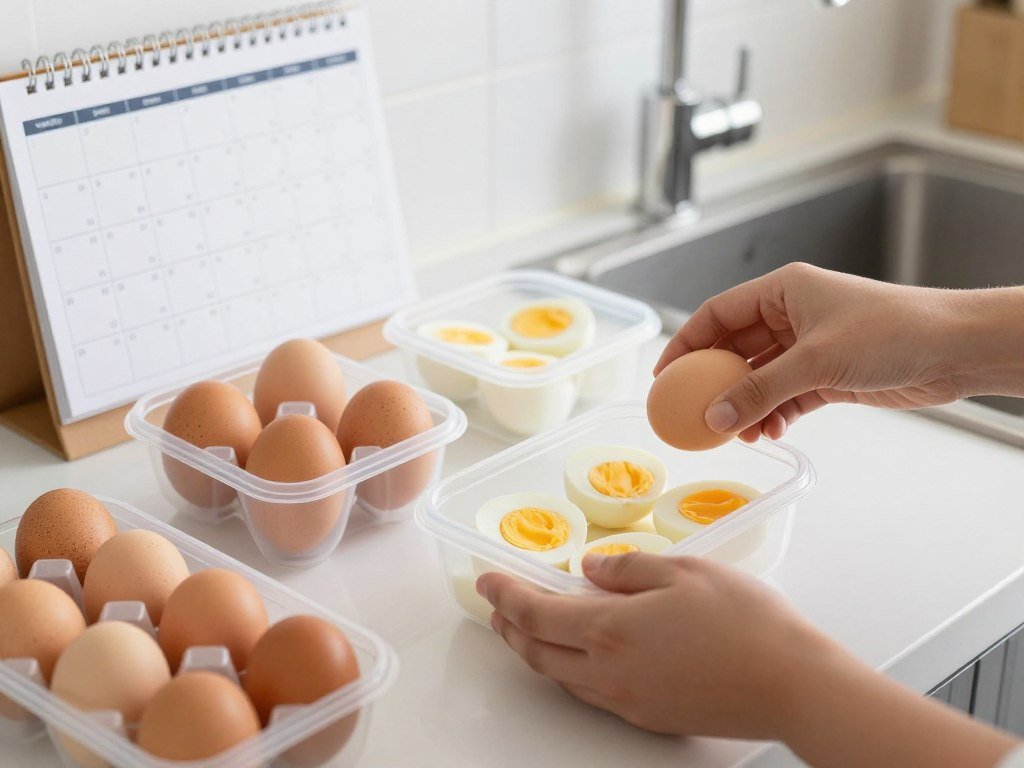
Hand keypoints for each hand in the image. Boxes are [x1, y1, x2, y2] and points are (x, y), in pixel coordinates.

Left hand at [478, 553, 1019, 767]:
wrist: (792, 684)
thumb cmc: (745, 621)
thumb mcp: (684, 571)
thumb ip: (627, 569)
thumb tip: (591, 568)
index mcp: (610, 628)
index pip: (535, 613)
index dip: (504, 595)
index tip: (486, 580)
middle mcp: (607, 672)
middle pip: (537, 652)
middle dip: (509, 627)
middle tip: (498, 606)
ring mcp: (626, 700)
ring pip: (561, 677)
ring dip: (535, 651)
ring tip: (527, 629)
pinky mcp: (648, 717)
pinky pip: (591, 693)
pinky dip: (569, 670)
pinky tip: (580, 653)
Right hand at [653, 262, 978, 441]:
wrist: (953, 350)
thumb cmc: (893, 330)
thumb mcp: (816, 360)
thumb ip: (761, 390)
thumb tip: (716, 417)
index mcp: (783, 290)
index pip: (718, 314)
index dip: (686, 344)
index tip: (665, 376)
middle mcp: (792, 315)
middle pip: (735, 348)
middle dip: (714, 382)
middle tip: (691, 412)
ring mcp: (809, 346)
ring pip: (760, 377)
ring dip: (745, 405)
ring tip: (734, 432)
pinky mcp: (828, 375)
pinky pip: (785, 396)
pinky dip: (773, 414)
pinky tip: (766, 432)